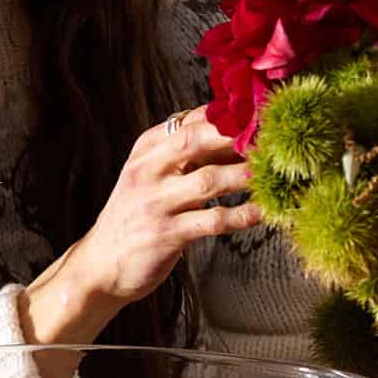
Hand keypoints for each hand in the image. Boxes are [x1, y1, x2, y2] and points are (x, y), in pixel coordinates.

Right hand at [21, 106, 260, 345]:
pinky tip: (264, 212)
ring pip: (210, 180)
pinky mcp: (167, 234)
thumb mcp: (152, 176)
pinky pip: (213, 221)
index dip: (228, 115)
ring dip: (247, 176)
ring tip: (276, 172)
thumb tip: (235, 132)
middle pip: (196, 141)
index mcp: (147, 149)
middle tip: (274, 137)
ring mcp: (156, 202)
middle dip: (238, 136)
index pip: (190, 121)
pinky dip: (242, 215)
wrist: (102, 264)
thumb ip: (185, 154)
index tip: (262, 114)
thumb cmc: (137, 216)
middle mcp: (148, 170)